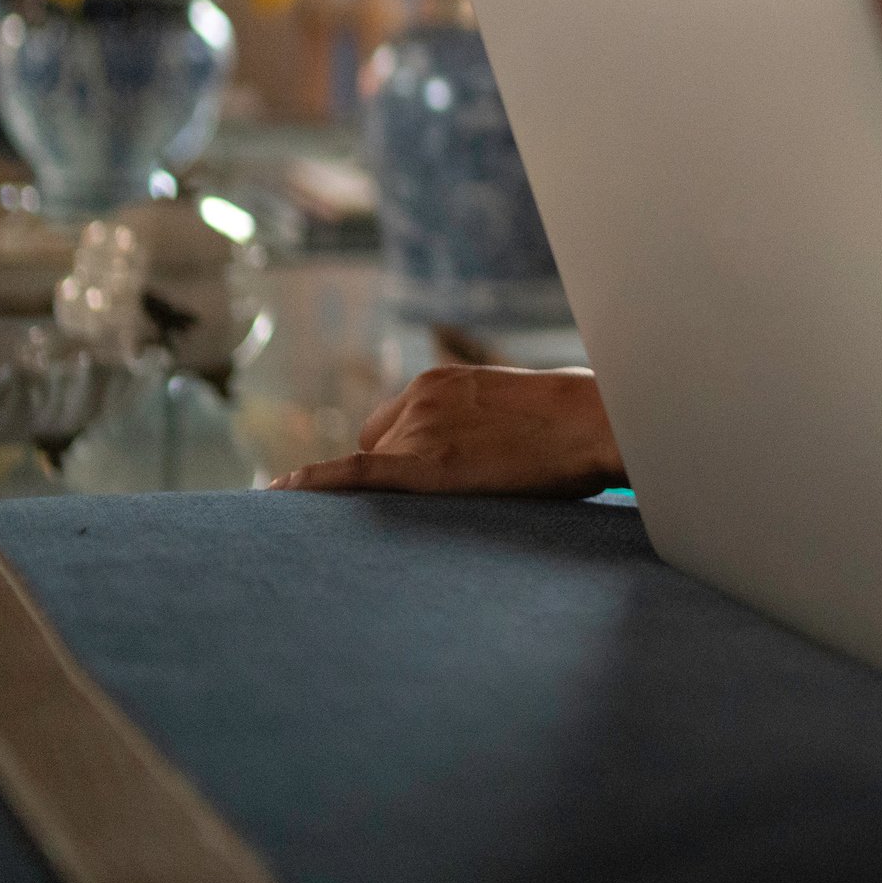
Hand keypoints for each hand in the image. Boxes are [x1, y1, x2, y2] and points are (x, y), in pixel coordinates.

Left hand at [268, 365, 623, 497]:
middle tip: (449, 495)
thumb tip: (490, 444)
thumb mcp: (517, 403)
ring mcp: (420, 432)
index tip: (414, 474)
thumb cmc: (577, 416)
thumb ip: (479, 418)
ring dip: (400, 490)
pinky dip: (317, 483)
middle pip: (377, 448)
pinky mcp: (426, 467)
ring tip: (458, 500)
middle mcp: (418, 401)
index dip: (401, 452)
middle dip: (398, 471)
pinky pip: (357, 475)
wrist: (599, 421)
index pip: (390, 424)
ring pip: (378, 471)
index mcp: (440, 381)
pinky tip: (282, 492)